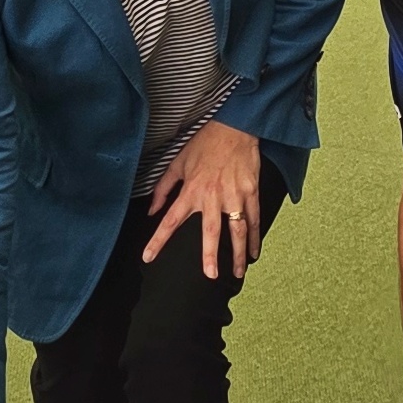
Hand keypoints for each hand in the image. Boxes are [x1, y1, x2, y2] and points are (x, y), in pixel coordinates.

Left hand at [142, 119, 263, 276]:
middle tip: (211, 274)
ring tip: (237, 272)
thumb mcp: (177, 163)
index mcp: (192, 190)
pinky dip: (254, 237)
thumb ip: (163, 189)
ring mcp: (235, 195)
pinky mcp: (251, 192)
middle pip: (211, 231)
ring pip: (237, 230)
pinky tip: (253, 252)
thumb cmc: (205, 144)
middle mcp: (213, 196)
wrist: (234, 127)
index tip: (148, 256)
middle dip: (210, 255)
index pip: (170, 220)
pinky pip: (253, 219)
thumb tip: (152, 210)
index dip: (157, 240)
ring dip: (238, 253)